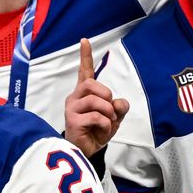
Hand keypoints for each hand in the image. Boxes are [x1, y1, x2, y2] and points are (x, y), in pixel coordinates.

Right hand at [63, 39, 126, 155]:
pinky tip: (102, 131)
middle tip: (110, 109)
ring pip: (95, 100)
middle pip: (91, 83)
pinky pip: (96, 116)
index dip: (85, 56)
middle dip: (106, 94)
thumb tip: (119, 102)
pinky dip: (105, 124)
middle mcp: (75, 98)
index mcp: (84, 93)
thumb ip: (120, 107)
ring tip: (108, 122)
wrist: (88, 151)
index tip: (84, 40)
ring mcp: (72, 109)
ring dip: (108, 111)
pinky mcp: (72, 121)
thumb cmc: (97, 131)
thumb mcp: (114, 117)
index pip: (84, 71)